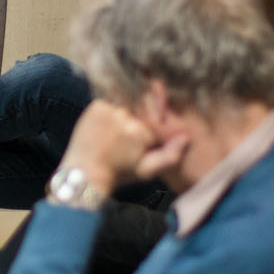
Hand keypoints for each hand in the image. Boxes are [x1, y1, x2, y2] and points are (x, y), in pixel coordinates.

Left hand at [57, 101, 187, 195]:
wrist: (86, 172)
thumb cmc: (119, 173)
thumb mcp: (148, 170)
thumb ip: (171, 155)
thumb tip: (187, 137)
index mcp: (141, 132)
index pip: (159, 118)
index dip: (156, 126)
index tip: (147, 138)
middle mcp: (126, 116)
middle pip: (144, 107)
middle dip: (144, 117)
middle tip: (130, 136)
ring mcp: (109, 109)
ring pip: (129, 102)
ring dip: (128, 111)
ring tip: (119, 131)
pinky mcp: (96, 106)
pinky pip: (112, 100)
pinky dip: (114, 109)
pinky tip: (109, 124)